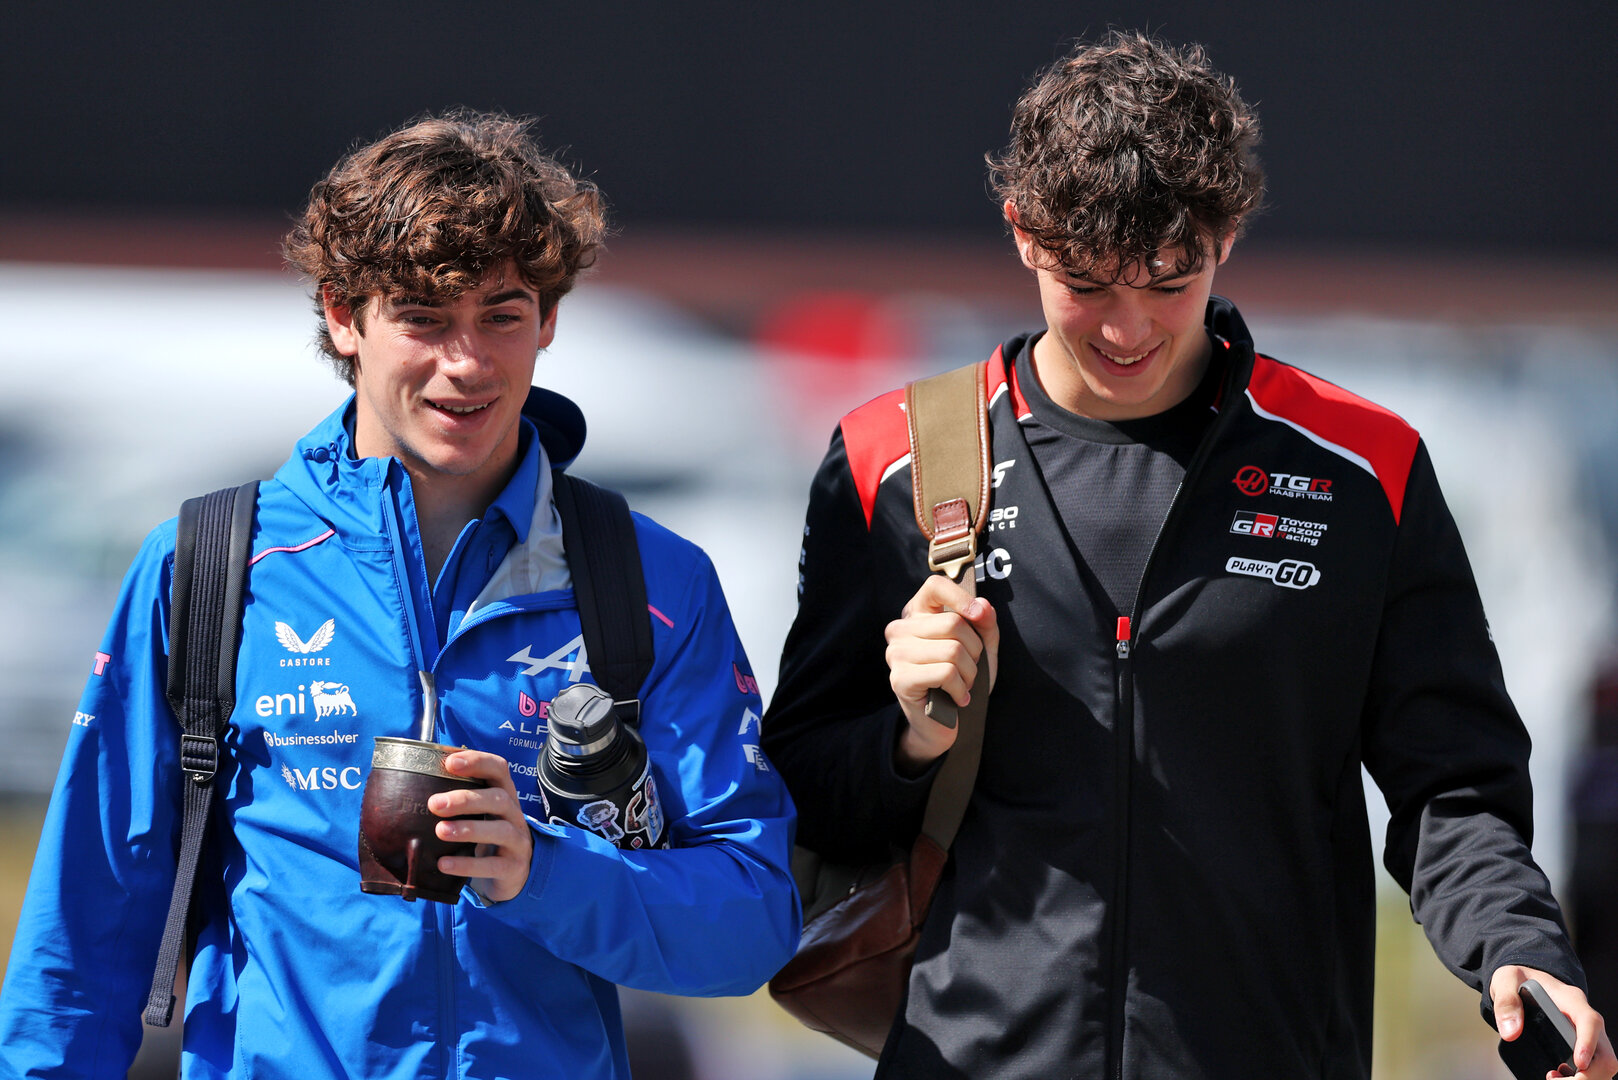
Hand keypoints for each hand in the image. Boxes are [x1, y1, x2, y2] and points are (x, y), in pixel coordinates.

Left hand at [431, 750, 534, 903]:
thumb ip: (456, 801)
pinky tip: (444, 864)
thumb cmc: (485, 836)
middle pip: (498, 798)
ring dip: (468, 829)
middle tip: (434, 804)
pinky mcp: (514, 867)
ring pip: (500, 830)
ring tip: (440, 831)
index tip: (450, 763)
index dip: (478, 761)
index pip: (498, 768)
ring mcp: (517, 841)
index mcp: (504, 795)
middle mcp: (514, 814)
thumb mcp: (478, 815)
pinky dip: (468, 864)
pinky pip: (493, 865)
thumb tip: (408, 786)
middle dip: (466, 799)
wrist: (513, 873)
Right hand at [885, 573, 998, 774]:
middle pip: (953, 623)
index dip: (961, 598)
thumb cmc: (960, 679)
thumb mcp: (980, 646)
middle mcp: (900, 629)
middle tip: (971, 668)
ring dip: (970, 673)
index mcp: (917, 614)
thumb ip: (984, 622)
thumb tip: (982, 606)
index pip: (935, 586)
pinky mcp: (900, 679)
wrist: (945, 723)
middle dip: (975, 650)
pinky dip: (961, 688)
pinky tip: (958, 698)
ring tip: (963, 685)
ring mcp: (896, 654)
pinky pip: (946, 673)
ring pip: (953, 650)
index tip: (978, 615)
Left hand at [1492, 965, 1616, 1079]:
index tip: (1578, 1063)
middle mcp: (1585, 1018)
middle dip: (1588, 1074)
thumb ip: (1506, 1003)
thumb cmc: (1519, 979)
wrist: (1525, 979)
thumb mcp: (1505, 980)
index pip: (1590, 1021)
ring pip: (1603, 1063)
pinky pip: (1593, 1066)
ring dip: (1585, 1078)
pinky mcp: (1582, 1044)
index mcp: (1570, 999)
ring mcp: (1587, 1034)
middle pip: (1605, 1052)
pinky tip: (1557, 1075)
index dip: (1588, 1043)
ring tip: (1553, 1078)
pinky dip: (1580, 1076)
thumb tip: (1511, 1033)